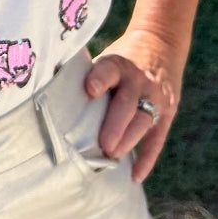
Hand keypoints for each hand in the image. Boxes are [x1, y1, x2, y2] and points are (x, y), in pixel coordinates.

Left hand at [84, 32, 182, 183]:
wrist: (161, 43)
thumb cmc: (121, 58)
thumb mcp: (107, 56)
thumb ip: (88, 75)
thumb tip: (49, 95)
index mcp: (118, 64)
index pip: (109, 70)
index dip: (100, 79)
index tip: (90, 90)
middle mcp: (138, 80)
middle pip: (127, 104)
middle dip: (115, 125)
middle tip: (103, 146)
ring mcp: (155, 96)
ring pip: (143, 121)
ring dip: (128, 141)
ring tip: (111, 158)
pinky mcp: (168, 111)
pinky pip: (158, 137)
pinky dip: (147, 158)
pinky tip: (134, 175)